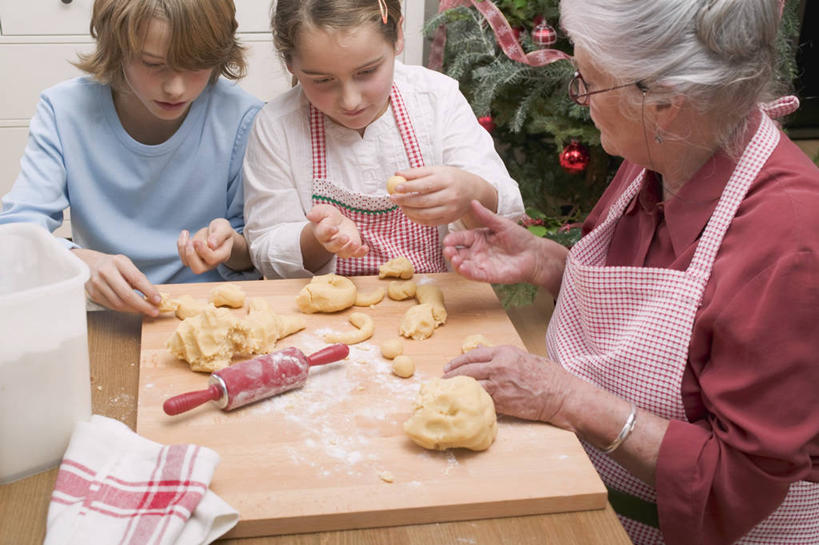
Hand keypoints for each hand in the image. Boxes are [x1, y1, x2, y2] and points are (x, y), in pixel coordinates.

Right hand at [72, 248, 160, 315]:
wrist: (86, 262)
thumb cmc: (112, 264)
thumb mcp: (126, 265)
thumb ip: (138, 278)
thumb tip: (153, 296)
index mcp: (118, 262)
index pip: (137, 278)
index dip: (149, 291)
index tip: (158, 300)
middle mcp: (106, 272)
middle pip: (127, 294)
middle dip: (143, 306)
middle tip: (154, 311)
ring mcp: (97, 284)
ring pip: (119, 303)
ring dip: (134, 309)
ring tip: (145, 310)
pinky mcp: (93, 294)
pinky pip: (111, 306)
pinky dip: (124, 309)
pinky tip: (132, 308)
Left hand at [178, 219, 238, 274]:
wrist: (217, 232)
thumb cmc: (221, 229)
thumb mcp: (224, 228)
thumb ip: (219, 235)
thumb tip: (211, 244)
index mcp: (222, 255)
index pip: (213, 259)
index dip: (203, 251)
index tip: (198, 241)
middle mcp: (212, 262)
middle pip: (198, 269)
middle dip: (190, 256)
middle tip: (190, 242)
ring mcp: (201, 262)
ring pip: (187, 263)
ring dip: (183, 248)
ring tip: (186, 233)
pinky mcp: (192, 258)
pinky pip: (183, 256)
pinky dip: (180, 245)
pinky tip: (185, 233)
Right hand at [306, 204, 368, 258]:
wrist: (337, 222)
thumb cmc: (328, 217)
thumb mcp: (323, 210)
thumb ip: (317, 212)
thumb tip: (309, 215)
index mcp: (322, 233)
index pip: (323, 234)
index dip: (328, 231)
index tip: (334, 228)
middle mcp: (330, 243)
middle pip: (333, 246)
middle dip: (339, 242)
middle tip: (345, 237)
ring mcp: (342, 247)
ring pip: (344, 253)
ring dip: (349, 250)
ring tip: (355, 244)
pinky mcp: (352, 248)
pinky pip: (356, 254)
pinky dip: (361, 253)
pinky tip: (365, 248)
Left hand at [391, 166, 493, 225]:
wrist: (474, 191)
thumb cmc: (451, 178)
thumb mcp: (437, 170)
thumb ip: (417, 172)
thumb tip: (397, 174)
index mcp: (447, 180)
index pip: (425, 185)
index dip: (409, 187)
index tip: (395, 187)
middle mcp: (450, 196)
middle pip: (424, 201)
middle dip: (405, 200)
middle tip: (393, 198)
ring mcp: (451, 210)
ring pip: (425, 214)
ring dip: (409, 211)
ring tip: (400, 205)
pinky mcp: (449, 219)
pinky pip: (429, 222)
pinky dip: (416, 219)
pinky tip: (409, 212)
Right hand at [441, 200, 543, 283]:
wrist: (534, 254)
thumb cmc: (519, 238)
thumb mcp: (501, 224)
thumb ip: (486, 216)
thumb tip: (473, 202)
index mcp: (478, 237)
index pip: (461, 238)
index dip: (452, 239)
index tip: (446, 240)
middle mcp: (476, 251)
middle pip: (457, 252)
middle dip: (450, 252)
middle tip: (448, 251)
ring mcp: (481, 264)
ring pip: (462, 265)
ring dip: (456, 263)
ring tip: (455, 259)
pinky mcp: (487, 275)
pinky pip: (473, 274)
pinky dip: (466, 272)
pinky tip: (462, 268)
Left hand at [443, 345, 572, 422]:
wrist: (561, 394)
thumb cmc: (547, 376)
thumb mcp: (523, 357)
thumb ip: (502, 356)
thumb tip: (482, 354)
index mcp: (505, 352)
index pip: (473, 355)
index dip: (457, 362)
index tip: (448, 367)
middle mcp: (499, 366)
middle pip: (467, 370)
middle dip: (452, 376)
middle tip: (443, 381)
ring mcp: (500, 384)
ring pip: (471, 385)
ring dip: (457, 390)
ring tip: (448, 393)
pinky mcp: (503, 401)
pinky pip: (482, 400)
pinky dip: (471, 402)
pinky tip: (463, 404)